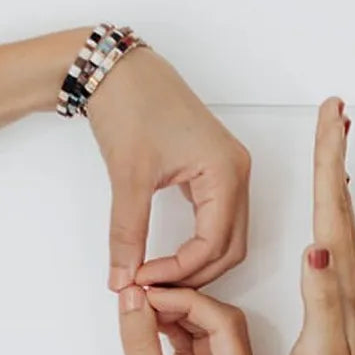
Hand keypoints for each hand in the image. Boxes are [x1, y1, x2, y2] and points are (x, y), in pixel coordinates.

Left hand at [87, 47, 250, 290]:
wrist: (117, 68)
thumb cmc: (130, 104)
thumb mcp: (128, 176)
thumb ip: (127, 232)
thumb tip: (122, 276)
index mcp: (227, 172)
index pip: (215, 243)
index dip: (180, 270)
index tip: (143, 279)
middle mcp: (238, 173)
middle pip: (231, 247)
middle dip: (196, 273)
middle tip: (155, 286)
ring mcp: (230, 172)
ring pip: (228, 237)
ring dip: (199, 261)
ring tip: (160, 273)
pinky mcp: (215, 171)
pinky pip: (218, 220)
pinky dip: (199, 243)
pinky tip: (170, 252)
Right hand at [103, 285, 260, 354]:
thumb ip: (141, 343)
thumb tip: (135, 301)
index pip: (227, 327)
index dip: (191, 301)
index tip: (155, 290)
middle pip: (218, 327)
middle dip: (184, 304)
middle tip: (146, 292)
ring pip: (200, 338)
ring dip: (173, 318)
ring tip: (140, 304)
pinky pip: (184, 353)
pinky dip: (165, 336)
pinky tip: (145, 323)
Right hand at [287, 99, 354, 354]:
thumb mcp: (323, 350)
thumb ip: (320, 300)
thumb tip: (317, 248)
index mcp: (346, 279)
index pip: (335, 205)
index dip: (329, 157)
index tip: (331, 114)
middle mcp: (353, 276)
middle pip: (342, 200)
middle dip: (335, 151)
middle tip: (334, 110)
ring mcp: (351, 288)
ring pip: (343, 217)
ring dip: (338, 176)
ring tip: (335, 143)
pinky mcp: (345, 301)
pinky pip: (341, 242)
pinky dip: (336, 214)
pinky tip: (334, 214)